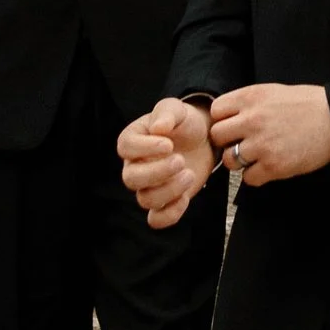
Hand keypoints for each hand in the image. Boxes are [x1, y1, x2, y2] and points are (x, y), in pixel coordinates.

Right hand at [120, 97, 213, 229]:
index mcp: (133, 140)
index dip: (145, 148)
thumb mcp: (177, 109)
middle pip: (131, 178)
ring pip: (145, 199)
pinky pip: (156, 219)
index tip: (168, 144)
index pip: (126, 148)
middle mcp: (135, 165)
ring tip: (189, 174)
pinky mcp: (164, 201)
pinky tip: (186, 197)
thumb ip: (167, 113)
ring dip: (169, 191)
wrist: (203, 138)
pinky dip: (170, 214)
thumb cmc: (184, 122)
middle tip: (181, 160)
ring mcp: (148, 186)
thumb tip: (158, 127)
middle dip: (157, 172)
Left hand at [209, 83, 329, 188]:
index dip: (223, 120)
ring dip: (240, 160)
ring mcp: (261, 144)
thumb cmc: (309, 104)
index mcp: (251, 97)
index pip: (216, 111)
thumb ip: (248, 103)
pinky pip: (249, 178)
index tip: (233, 125)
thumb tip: (229, 117)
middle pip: (217, 136)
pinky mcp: (273, 166)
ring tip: (257, 156)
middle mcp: (252, 120)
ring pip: (230, 160)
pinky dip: (257, 176)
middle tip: (242, 142)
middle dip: (228, 141)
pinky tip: (268, 166)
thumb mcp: (273, 92)